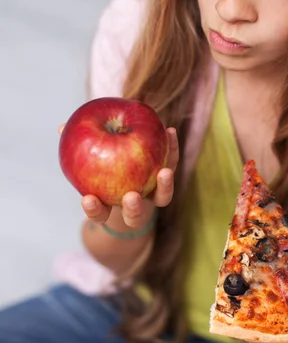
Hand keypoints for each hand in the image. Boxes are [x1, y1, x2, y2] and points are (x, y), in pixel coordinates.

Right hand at [58, 124, 178, 228]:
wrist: (129, 163)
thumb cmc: (101, 160)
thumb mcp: (86, 154)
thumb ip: (76, 144)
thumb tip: (61, 127)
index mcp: (109, 203)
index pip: (100, 213)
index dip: (94, 209)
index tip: (87, 199)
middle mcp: (133, 202)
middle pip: (134, 215)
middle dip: (133, 209)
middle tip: (131, 197)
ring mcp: (152, 192)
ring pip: (161, 198)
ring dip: (164, 187)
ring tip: (164, 172)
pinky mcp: (167, 175)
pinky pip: (171, 163)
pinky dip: (171, 150)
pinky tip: (170, 132)